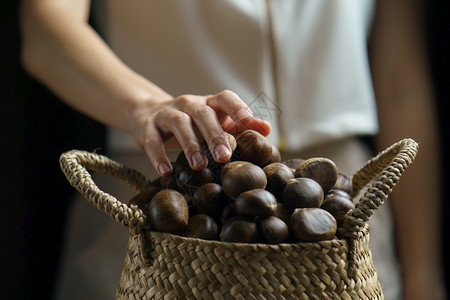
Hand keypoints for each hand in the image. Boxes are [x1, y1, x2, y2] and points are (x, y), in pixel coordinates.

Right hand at [126, 90, 270, 176]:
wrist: (148, 114)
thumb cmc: (191, 123)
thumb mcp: (214, 121)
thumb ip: (239, 126)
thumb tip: (267, 129)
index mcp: (208, 103)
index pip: (225, 98)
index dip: (237, 106)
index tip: (247, 120)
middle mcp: (188, 104)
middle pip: (203, 113)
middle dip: (214, 134)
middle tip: (224, 157)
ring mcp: (166, 114)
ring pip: (179, 123)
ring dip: (190, 144)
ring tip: (199, 165)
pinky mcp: (147, 127)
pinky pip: (152, 140)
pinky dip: (158, 156)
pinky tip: (166, 172)